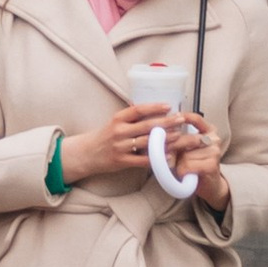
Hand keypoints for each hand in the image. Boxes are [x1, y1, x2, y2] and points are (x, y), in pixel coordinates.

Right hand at [59, 101, 194, 189]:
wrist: (86, 154)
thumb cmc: (104, 136)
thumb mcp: (114, 122)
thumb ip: (131, 117)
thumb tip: (151, 107)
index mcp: (118, 119)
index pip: (138, 110)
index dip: (154, 107)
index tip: (168, 106)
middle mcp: (119, 131)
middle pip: (147, 125)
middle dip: (166, 122)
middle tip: (181, 119)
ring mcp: (121, 147)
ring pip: (147, 142)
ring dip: (165, 139)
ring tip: (179, 135)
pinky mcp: (122, 161)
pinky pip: (142, 160)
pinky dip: (156, 158)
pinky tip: (167, 155)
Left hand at [161, 114, 226, 201]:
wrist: (209, 186)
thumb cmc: (195, 166)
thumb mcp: (185, 150)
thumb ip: (177, 141)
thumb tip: (159, 138)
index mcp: (209, 131)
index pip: (196, 119)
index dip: (183, 117)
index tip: (173, 117)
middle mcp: (214, 139)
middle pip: (185, 139)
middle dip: (170, 148)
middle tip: (164, 155)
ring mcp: (214, 152)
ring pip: (185, 155)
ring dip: (178, 164)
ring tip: (182, 168)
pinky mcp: (212, 165)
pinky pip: (188, 166)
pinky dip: (182, 172)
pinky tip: (186, 175)